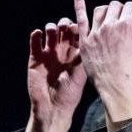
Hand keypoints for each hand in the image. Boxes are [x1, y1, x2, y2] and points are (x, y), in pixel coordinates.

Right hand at [21, 15, 86, 131]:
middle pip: (63, 30)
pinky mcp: (35, 58)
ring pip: (49, 33)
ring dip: (51, 27)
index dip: (77, 27)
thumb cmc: (70, 94)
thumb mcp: (81, 74)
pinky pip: (35, 42)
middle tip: (65, 26)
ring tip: (52, 30)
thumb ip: (85, 58)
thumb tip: (97, 41)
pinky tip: (39, 34)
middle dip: (64, 24)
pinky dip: (36, 35)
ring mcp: (48, 54)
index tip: (78, 26)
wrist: (53, 108)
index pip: (77, 34)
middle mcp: (63, 51)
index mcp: (75, 54)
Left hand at [74, 0, 131, 123]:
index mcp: (126, 26)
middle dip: (120, 7)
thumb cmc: (129, 69)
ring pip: (99, 10)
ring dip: (105, 9)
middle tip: (122, 12)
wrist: (115, 84)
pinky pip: (81, 20)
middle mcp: (110, 25)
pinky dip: (79, 7)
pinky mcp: (85, 40)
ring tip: (107, 11)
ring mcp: (96, 32)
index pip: (130, 7)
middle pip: (114, 6)